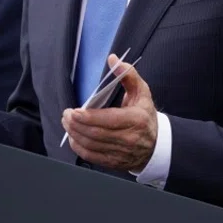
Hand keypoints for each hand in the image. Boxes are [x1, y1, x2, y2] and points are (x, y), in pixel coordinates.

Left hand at [61, 54, 157, 171]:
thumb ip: (128, 75)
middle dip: (76, 124)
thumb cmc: (145, 116)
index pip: (108, 120)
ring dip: (74, 134)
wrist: (156, 145)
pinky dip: (79, 148)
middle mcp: (129, 138)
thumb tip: (113, 60)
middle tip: (66, 115)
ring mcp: (121, 153)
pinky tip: (73, 137)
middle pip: (96, 133)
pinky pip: (92, 157)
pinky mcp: (114, 163)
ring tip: (67, 123)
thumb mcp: (142, 92)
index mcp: (136, 120)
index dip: (89, 117)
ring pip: (92, 145)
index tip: (74, 111)